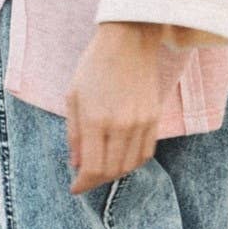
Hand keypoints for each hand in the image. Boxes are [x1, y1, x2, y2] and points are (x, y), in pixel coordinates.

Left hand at [65, 23, 165, 195]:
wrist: (129, 41)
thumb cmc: (94, 66)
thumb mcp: (73, 97)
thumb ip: (74, 134)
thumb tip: (76, 164)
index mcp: (96, 120)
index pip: (92, 167)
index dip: (82, 183)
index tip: (75, 188)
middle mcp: (121, 125)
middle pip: (112, 171)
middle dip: (96, 181)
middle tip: (85, 179)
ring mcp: (141, 122)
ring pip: (130, 165)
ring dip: (114, 174)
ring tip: (101, 170)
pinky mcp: (154, 118)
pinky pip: (146, 153)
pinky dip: (132, 162)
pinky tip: (120, 159)